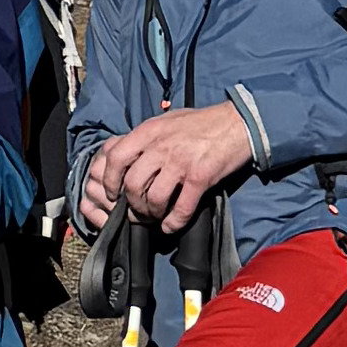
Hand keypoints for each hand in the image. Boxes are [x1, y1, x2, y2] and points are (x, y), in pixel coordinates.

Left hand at [78, 102, 254, 234]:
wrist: (237, 123)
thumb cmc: (201, 122)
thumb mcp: (166, 121)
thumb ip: (146, 138)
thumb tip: (127, 157)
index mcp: (149, 131)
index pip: (116, 157)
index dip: (110, 180)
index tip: (113, 193)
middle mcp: (161, 146)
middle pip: (132, 184)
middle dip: (131, 204)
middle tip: (136, 212)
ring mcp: (181, 162)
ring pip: (154, 199)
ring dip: (152, 214)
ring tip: (155, 217)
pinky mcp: (201, 177)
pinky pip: (181, 208)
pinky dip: (174, 222)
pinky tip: (171, 225)